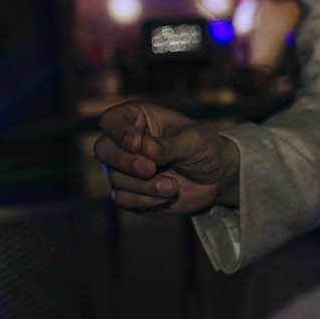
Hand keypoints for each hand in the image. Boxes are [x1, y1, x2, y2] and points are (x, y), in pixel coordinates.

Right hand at [93, 100, 240, 214]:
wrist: (216, 176)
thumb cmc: (205, 148)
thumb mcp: (194, 141)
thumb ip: (168, 145)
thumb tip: (141, 148)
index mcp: (139, 118)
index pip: (111, 120)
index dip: (119, 132)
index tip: (137, 143)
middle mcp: (125, 142)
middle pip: (103, 150)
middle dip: (126, 162)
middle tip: (150, 169)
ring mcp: (124, 168)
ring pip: (116, 177)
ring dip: (144, 185)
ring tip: (172, 186)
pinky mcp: (129, 191)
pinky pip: (122, 198)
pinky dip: (144, 199)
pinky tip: (166, 195)